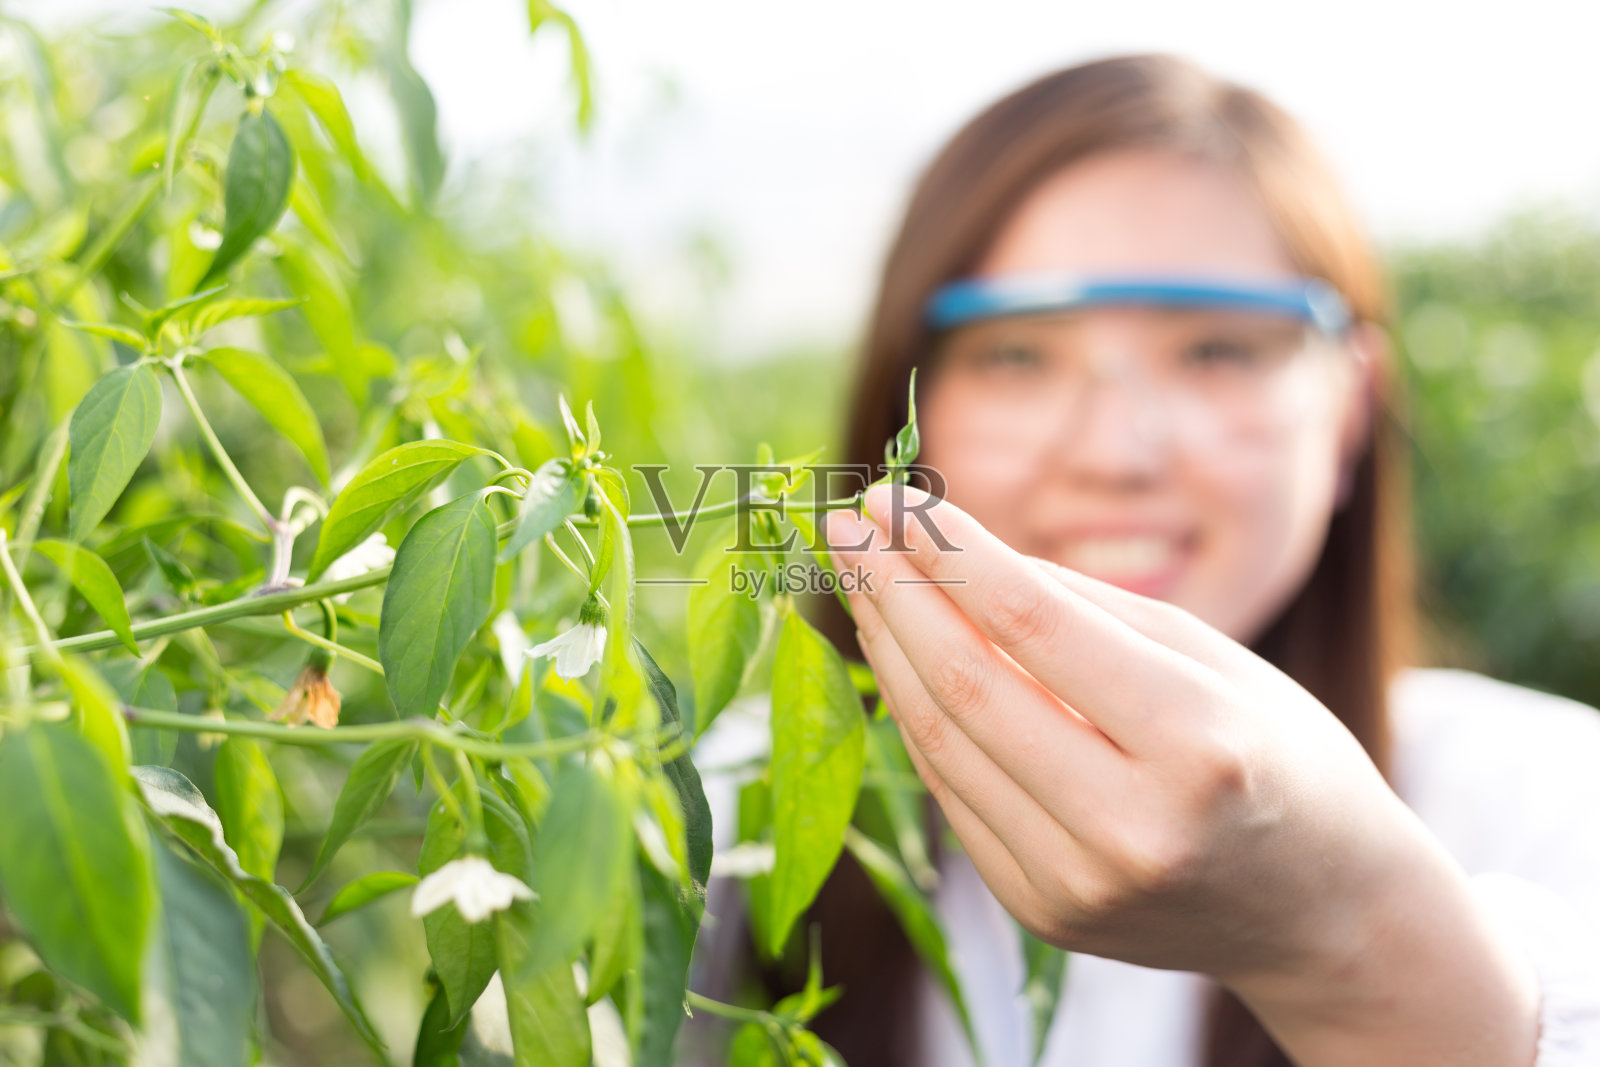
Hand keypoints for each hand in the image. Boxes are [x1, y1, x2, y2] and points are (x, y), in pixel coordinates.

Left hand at [824, 484, 1538, 1066]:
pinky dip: (917, 715)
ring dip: (888, 650)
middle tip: (846, 526)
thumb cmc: (1279, 756)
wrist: (1320, 912)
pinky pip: (953, 793)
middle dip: (893, 592)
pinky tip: (897, 655)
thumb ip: (1083, 610)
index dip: (948, 553)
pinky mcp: (1042, 911)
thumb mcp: (1213, 658)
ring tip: (859, 580)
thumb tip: (953, 554)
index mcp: (1199, 748)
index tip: (890, 498)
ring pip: (941, 743)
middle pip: (968, 686)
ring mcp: (1078, 885)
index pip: (1035, 627)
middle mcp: (1132, 829)